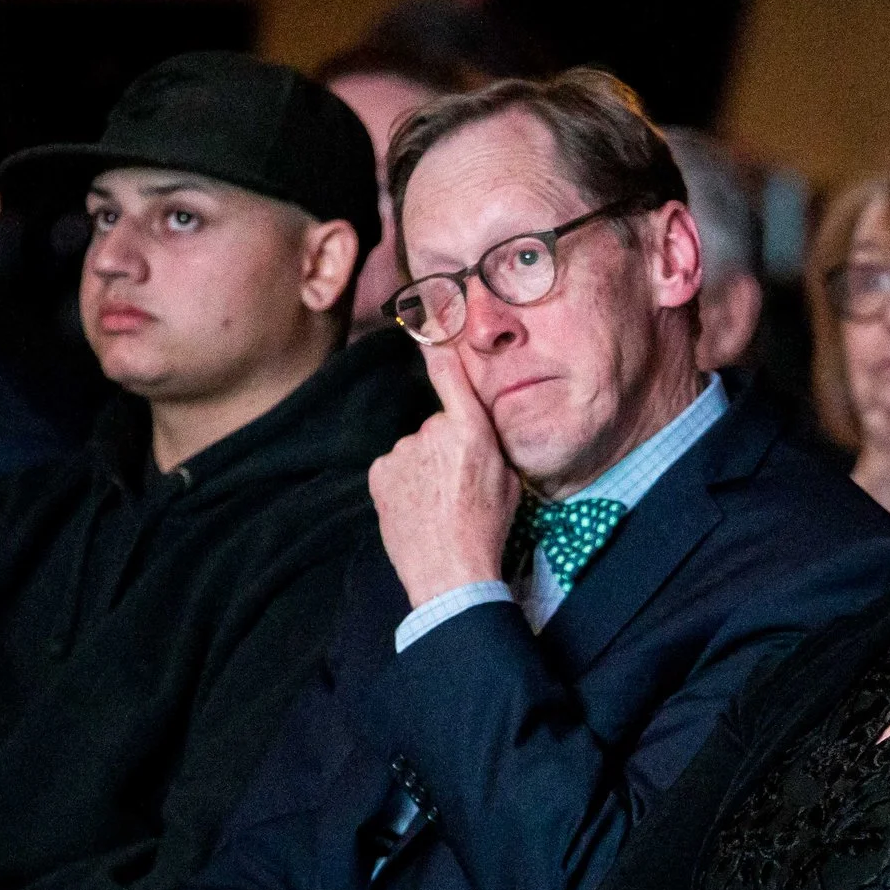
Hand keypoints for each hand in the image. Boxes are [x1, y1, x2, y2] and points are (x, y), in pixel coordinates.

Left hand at [368, 343, 518, 607]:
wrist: (450, 574)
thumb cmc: (487, 529)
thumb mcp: (508, 479)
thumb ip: (490, 442)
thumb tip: (475, 426)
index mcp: (472, 432)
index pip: (450, 375)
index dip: (439, 344)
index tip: (428, 315)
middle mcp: (432, 433)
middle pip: (437, 425)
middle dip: (445, 446)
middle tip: (460, 486)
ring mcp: (401, 452)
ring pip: (414, 449)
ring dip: (423, 468)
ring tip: (438, 504)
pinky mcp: (380, 473)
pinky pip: (394, 468)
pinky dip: (403, 483)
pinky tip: (417, 508)